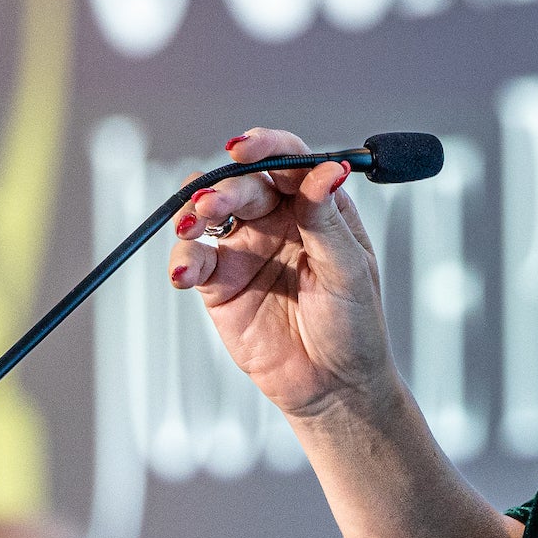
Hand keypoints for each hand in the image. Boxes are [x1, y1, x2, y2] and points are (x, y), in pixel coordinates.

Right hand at [166, 129, 401, 419]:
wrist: (335, 389)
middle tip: (212, 205)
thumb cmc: (355, 328)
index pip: (289, 162)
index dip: (265, 147)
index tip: (244, 148)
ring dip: (195, 212)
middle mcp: (279, 221)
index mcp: (317, 207)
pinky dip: (182, 259)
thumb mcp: (349, 271)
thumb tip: (327, 169)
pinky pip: (194, 260)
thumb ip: (327, 220)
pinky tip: (183, 270)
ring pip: (210, 214)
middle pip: (243, 184)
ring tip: (192, 224)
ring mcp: (246, 250)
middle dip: (224, 187)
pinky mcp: (219, 284)